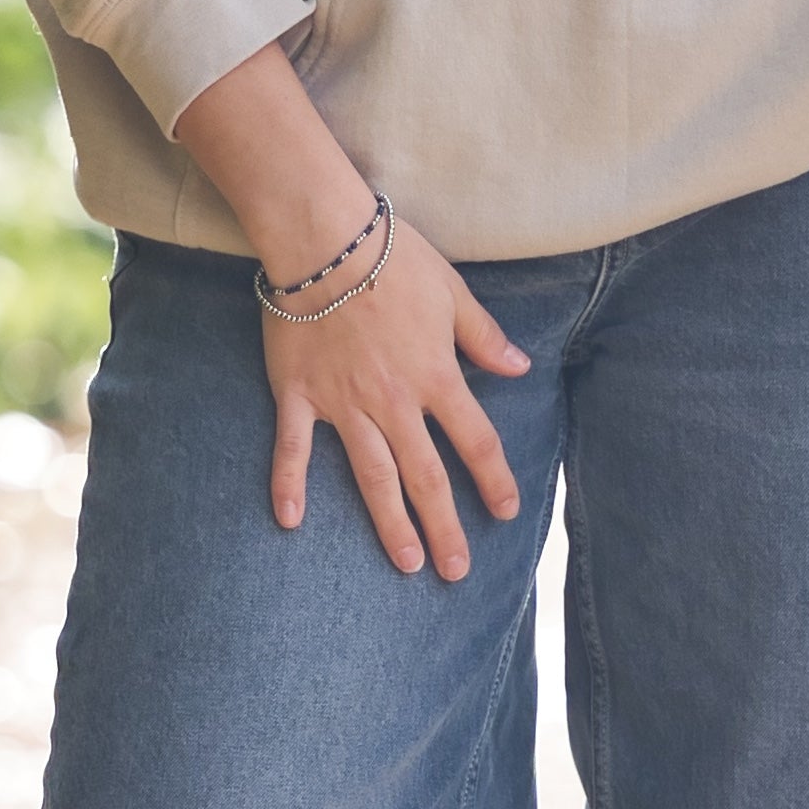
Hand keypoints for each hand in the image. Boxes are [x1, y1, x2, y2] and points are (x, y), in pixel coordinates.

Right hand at [262, 216, 526, 576]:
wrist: (324, 238)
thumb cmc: (393, 256)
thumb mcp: (453, 292)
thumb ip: (484, 336)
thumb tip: (519, 368)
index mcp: (435, 376)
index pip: (475, 441)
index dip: (494, 480)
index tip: (506, 512)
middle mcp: (393, 401)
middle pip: (425, 476)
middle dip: (444, 527)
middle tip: (456, 571)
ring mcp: (343, 403)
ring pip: (372, 476)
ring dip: (390, 524)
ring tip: (407, 563)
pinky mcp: (298, 395)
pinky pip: (292, 449)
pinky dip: (288, 485)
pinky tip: (289, 521)